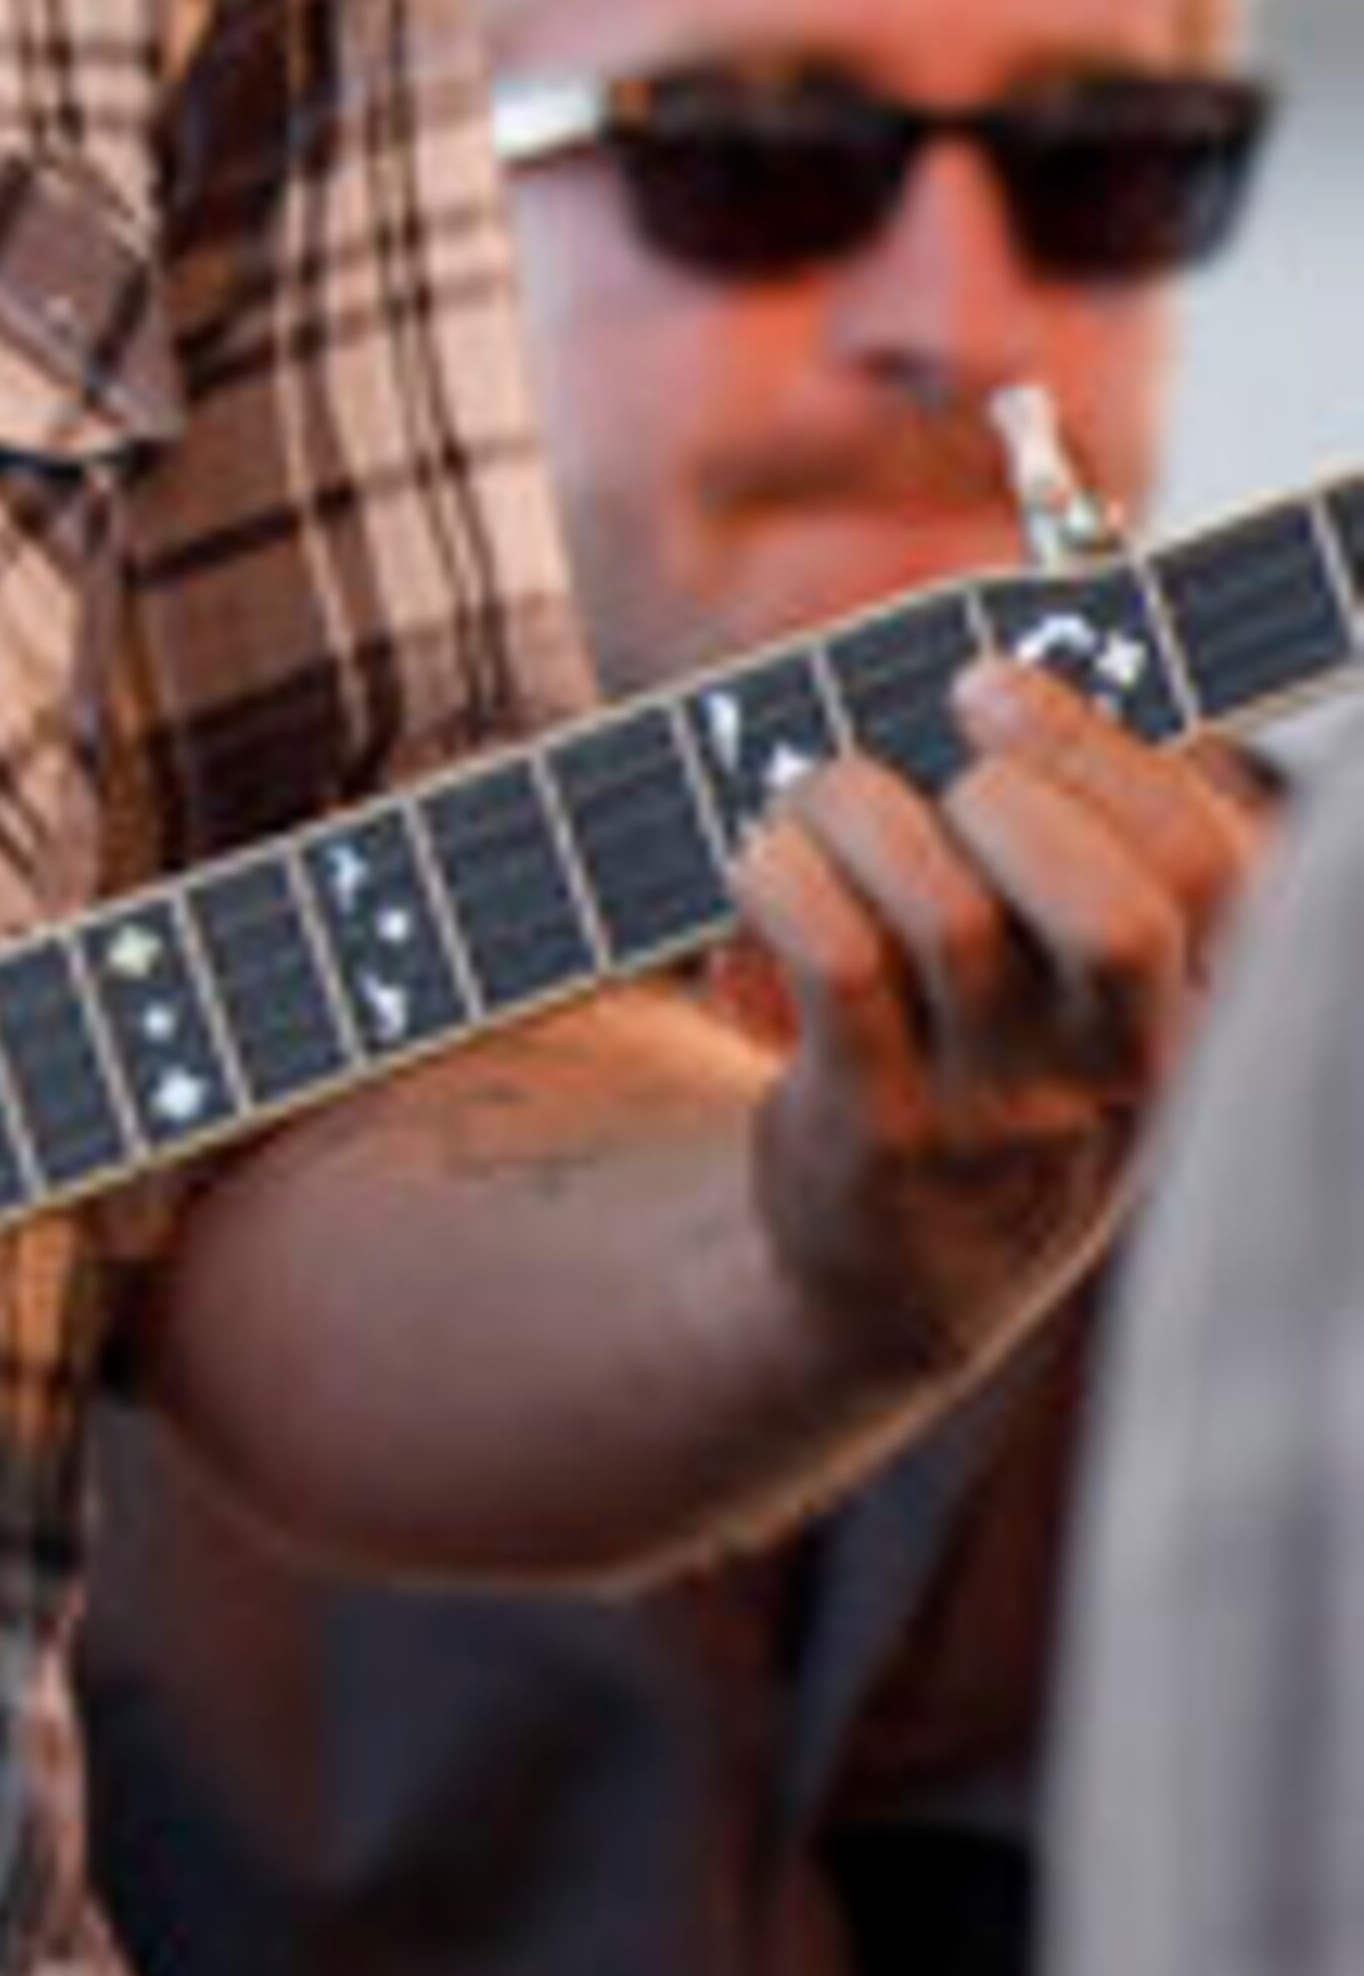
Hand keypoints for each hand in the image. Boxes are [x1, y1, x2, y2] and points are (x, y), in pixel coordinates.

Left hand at [734, 652, 1265, 1380]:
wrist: (896, 1285)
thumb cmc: (993, 1082)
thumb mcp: (1083, 1004)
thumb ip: (1082, 866)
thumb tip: (1002, 689)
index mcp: (1189, 1017)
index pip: (1217, 871)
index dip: (1102, 753)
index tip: (988, 692)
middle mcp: (1112, 1075)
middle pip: (1120, 918)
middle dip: (1016, 798)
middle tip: (938, 775)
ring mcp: (997, 1114)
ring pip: (945, 914)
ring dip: (857, 810)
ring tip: (817, 805)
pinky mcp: (878, 1135)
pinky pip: (837, 966)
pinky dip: (783, 876)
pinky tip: (759, 861)